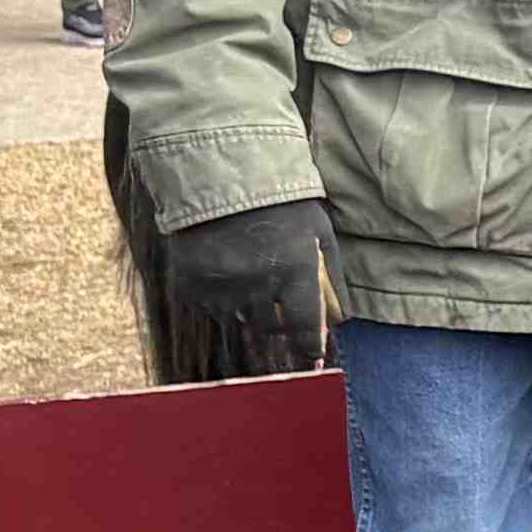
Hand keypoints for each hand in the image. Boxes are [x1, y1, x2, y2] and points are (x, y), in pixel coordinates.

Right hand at [153, 199, 331, 381]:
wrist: (220, 172)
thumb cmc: (282, 202)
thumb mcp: (319, 231)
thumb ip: (330, 277)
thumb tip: (339, 320)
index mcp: (296, 269)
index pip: (304, 328)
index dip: (308, 348)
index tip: (311, 359)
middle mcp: (258, 282)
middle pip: (272, 328)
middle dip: (281, 324)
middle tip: (283, 309)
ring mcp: (222, 284)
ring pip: (241, 321)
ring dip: (252, 312)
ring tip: (254, 280)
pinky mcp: (192, 282)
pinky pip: (213, 308)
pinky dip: (223, 300)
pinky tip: (229, 272)